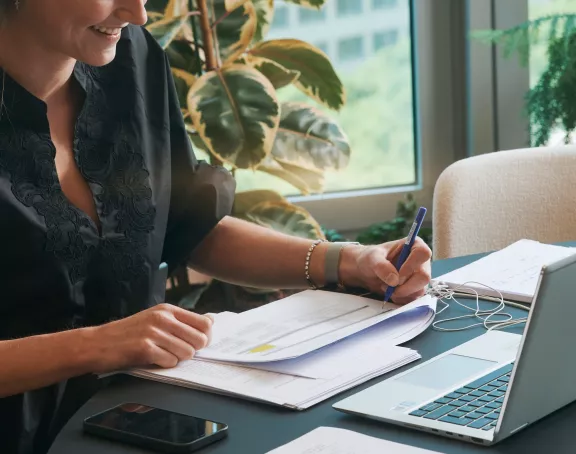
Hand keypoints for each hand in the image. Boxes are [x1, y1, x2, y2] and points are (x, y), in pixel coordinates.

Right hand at [87, 304, 212, 372]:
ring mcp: (154, 332)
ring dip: (176, 359)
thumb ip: (180, 322)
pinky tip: (151, 361)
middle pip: (200, 340)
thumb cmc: (128, 334)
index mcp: (168, 310)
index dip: (206, 338)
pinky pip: (170, 362)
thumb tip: (211, 322)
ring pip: (187, 353)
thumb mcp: (155, 319)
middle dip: (192, 351)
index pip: (205, 323)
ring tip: (160, 356)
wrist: (96, 343)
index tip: (196, 345)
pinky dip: (163, 365)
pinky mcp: (145, 348)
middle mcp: (163, 318)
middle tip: (175, 353)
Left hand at [339, 238, 431, 303]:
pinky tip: (391, 293)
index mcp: (414, 245)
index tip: (397, 276)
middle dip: (406, 286)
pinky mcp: (416, 289)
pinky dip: (401, 298)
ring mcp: (420, 276)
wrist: (366, 271)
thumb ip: (381, 266)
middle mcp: (421, 261)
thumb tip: (394, 280)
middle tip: (391, 287)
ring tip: (386, 287)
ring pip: (420, 290)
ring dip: (401, 293)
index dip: (411, 266)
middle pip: (424, 276)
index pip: (423, 254)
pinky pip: (414, 298)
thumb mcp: (372, 257)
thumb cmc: (371, 258)